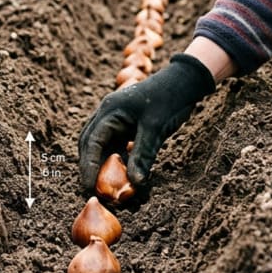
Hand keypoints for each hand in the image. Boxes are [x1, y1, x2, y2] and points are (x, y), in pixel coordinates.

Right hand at [78, 53, 216, 190]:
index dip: (88, 166)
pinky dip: (115, 159)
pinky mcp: (126, 123)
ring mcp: (116, 117)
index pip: (92, 142)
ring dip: (100, 163)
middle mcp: (108, 113)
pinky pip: (115, 143)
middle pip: (89, 143)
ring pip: (101, 144)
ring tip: (103, 186)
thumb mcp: (155, 129)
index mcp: (110, 111)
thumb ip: (143, 155)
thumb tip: (135, 184)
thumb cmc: (168, 100)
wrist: (184, 82)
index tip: (88, 187)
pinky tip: (119, 174)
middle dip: (88, 166)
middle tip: (91, 190)